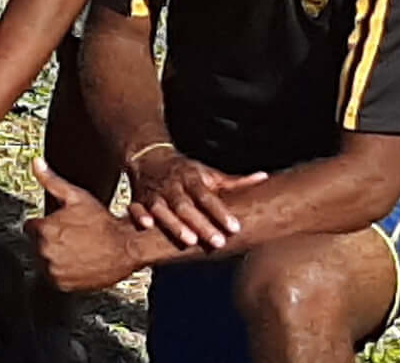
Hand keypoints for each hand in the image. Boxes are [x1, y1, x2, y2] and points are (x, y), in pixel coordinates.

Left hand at [28, 163, 144, 294]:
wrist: (126, 247)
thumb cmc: (103, 222)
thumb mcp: (76, 197)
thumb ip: (51, 180)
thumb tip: (35, 162)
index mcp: (43, 229)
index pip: (30, 227)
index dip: (45, 224)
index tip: (60, 225)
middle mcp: (44, 251)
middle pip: (36, 244)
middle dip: (49, 239)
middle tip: (71, 236)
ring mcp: (53, 270)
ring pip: (44, 261)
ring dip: (54, 255)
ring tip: (75, 248)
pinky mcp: (62, 284)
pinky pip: (53, 276)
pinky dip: (62, 271)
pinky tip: (77, 261)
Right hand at [123, 145, 265, 252]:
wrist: (149, 157)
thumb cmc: (186, 171)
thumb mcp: (209, 174)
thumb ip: (234, 182)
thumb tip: (264, 178)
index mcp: (193, 179)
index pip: (208, 197)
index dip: (221, 212)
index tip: (235, 227)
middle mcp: (174, 186)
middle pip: (187, 206)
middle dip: (202, 224)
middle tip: (219, 242)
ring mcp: (155, 193)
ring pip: (163, 208)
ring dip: (174, 224)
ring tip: (189, 241)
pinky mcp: (138, 199)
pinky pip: (135, 206)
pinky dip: (138, 214)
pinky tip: (147, 225)